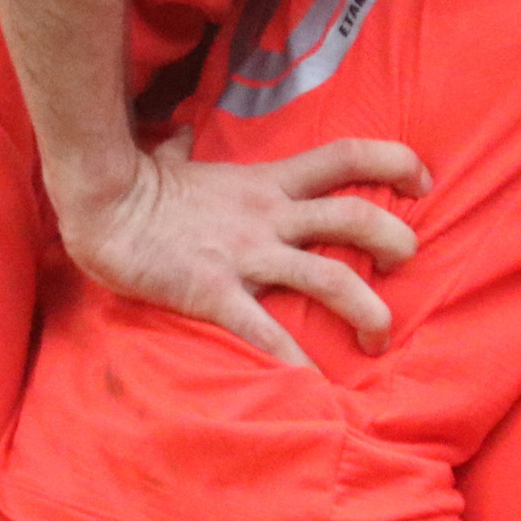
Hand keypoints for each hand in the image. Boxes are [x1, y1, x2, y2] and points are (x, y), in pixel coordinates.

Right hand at [55, 131, 429, 366]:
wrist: (97, 205)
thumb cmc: (134, 185)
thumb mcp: (172, 157)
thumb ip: (185, 144)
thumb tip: (176, 129)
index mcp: (266, 184)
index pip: (345, 156)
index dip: (393, 161)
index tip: (422, 180)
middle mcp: (267, 217)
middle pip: (353, 216)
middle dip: (395, 239)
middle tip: (410, 262)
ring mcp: (245, 255)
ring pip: (329, 277)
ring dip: (367, 309)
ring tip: (380, 337)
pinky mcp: (216, 291)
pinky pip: (265, 331)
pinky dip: (294, 363)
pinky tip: (315, 391)